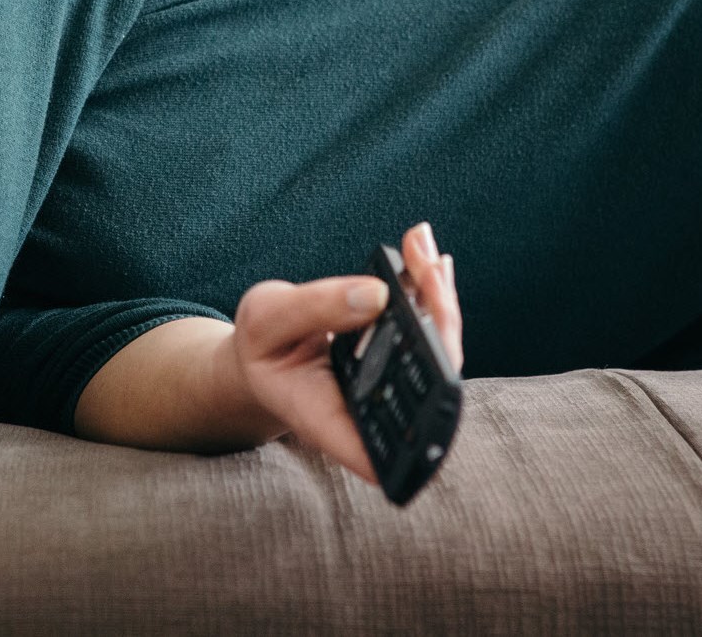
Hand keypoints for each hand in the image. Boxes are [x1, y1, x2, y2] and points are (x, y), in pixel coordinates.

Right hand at [228, 221, 462, 486]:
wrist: (263, 347)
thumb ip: (314, 308)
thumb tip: (378, 295)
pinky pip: (429, 332)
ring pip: (439, 354)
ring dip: (437, 297)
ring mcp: (393, 388)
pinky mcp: (402, 360)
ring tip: (421, 248)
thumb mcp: (266, 320)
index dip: (423, 430)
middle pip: (430, 387)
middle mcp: (372, 414)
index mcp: (329, 423)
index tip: (440, 377)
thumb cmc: (261, 345)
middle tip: (426, 270)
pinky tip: (423, 255)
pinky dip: (428, 291)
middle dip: (438, 323)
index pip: (387, 453)